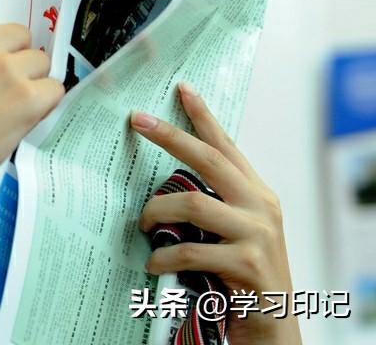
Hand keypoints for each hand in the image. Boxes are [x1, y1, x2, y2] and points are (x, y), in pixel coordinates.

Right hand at [0, 15, 63, 211]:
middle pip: (17, 36)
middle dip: (12, 58)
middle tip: (0, 88)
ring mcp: (6, 68)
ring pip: (39, 61)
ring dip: (30, 80)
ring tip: (13, 106)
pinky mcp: (28, 97)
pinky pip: (54, 89)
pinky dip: (44, 105)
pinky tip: (26, 119)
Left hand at [132, 82, 300, 344]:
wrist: (272, 328)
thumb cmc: (243, 279)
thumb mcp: (233, 232)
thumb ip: (212, 204)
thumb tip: (163, 182)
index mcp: (256, 195)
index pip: (227, 147)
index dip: (204, 117)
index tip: (183, 88)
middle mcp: (261, 207)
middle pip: (209, 160)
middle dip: (171, 136)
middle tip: (137, 120)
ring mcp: (258, 234)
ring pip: (193, 203)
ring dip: (158, 212)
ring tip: (144, 227)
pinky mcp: (248, 264)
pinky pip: (191, 248)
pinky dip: (165, 256)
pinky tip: (153, 264)